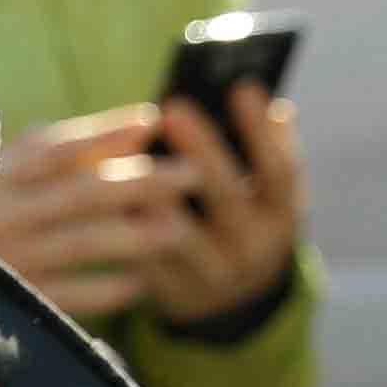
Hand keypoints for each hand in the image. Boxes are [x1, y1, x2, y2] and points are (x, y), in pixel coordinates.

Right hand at [0, 106, 185, 321]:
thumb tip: (143, 126)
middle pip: (84, 190)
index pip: (58, 146)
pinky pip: (65, 295)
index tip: (155, 121)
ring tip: (181, 229)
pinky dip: (105, 290)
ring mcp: (0, 257)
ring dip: (137, 235)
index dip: (107, 132)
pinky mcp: (1, 302)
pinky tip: (138, 285)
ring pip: (83, 241)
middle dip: (144, 182)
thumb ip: (63, 148)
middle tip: (194, 173)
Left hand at [132, 87, 305, 327]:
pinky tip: (106, 195)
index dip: (261, 131)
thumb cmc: (242, 221)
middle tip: (173, 109)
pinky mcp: (174, 292)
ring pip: (182, 234)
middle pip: (227, 196)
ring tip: (130, 155)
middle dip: (201, 150)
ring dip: (156, 195)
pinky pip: (147, 259)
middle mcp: (253, 248)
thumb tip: (264, 100)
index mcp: (280, 215)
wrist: (230, 300)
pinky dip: (128, 227)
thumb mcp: (265, 193)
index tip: (242, 86)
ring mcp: (214, 275)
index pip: (280, 170)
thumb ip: (265, 150)